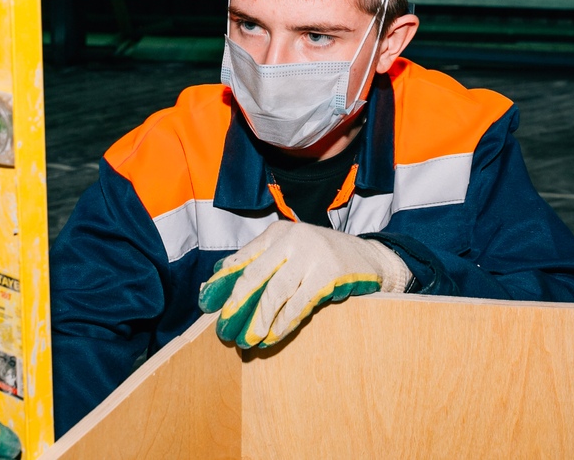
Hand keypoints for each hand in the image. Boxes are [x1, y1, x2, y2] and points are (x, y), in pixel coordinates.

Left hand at [198, 220, 410, 348]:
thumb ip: (259, 263)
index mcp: (277, 233)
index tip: (206, 304)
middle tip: (224, 329)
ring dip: (259, 320)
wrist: (367, 257)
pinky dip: (283, 323)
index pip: (242, 258)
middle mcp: (292, 239)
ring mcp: (311, 255)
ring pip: (276, 292)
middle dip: (237, 305)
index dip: (222, 282)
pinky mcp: (328, 273)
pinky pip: (298, 304)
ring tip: (249, 340)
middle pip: (255, 275)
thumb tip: (218, 281)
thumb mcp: (289, 251)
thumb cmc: (319, 257)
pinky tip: (273, 336)